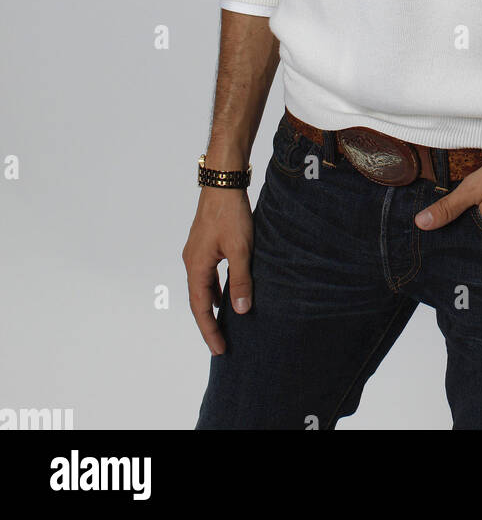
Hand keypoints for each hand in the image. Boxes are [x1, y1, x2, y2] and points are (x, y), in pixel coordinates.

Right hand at [182, 187, 253, 353]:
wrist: (223, 182)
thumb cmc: (230, 213)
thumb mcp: (240, 250)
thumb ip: (240, 281)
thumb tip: (241, 310)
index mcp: (196, 266)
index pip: (200, 308)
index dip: (210, 330)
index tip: (219, 349)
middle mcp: (191, 261)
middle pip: (198, 300)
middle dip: (209, 323)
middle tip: (222, 344)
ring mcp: (196, 252)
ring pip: (202, 287)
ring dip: (211, 306)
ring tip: (224, 324)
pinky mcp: (204, 244)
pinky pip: (207, 274)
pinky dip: (214, 289)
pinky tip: (225, 294)